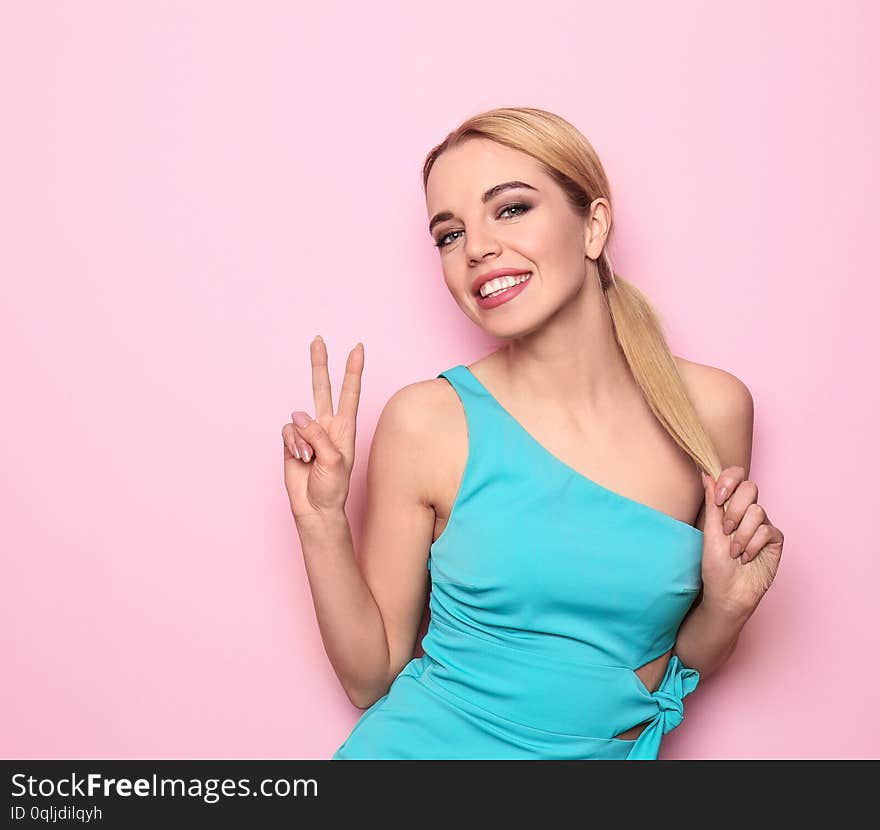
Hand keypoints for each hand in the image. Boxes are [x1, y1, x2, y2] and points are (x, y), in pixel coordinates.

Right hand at [281, 336, 363, 521]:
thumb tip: (298, 415)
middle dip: (319, 364)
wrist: (315, 508)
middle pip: (322, 388)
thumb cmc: (332, 488)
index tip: (358, 348)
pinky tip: (299, 459)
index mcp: (345, 428)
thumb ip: (318, 435)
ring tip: (310, 460)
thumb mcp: (334, 461)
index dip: (353, 370)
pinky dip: (292, 445)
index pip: (350, 393)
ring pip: (299, 420)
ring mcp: (308, 433)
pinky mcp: (292, 442)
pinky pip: (287, 432)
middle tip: (318, 340)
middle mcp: (327, 426)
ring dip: (302, 441)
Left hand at [698, 467, 783, 613]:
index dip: (730, 480)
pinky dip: (752, 545)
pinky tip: (746, 558)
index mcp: (730, 506)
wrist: (727, 593)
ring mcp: (763, 525)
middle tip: (725, 529)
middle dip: (734, 509)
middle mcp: (748, 512)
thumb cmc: (716, 565)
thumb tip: (706, 475)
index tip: (719, 497)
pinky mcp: (774, 540)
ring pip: (758, 511)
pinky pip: (767, 531)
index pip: (737, 477)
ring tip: (734, 551)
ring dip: (741, 534)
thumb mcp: (710, 532)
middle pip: (750, 488)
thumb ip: (712, 504)